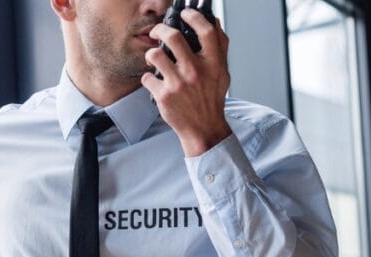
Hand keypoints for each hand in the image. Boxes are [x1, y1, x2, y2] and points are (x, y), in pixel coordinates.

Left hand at [141, 10, 232, 156]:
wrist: (203, 128)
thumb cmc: (211, 99)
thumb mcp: (222, 72)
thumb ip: (220, 47)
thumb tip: (214, 22)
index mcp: (213, 63)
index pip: (206, 31)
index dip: (194, 17)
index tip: (185, 13)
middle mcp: (196, 72)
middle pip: (174, 37)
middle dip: (161, 29)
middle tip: (157, 31)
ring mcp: (178, 84)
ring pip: (155, 55)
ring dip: (151, 54)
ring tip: (153, 58)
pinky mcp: (164, 96)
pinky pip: (147, 78)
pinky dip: (148, 78)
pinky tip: (154, 81)